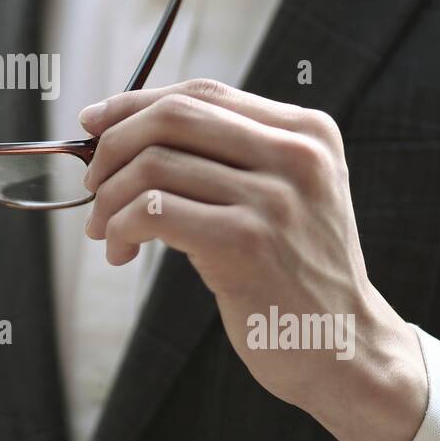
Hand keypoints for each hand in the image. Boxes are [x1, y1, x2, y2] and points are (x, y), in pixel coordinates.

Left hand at [79, 78, 426, 440]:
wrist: (346, 348)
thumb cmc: (296, 272)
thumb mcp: (287, 195)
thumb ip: (230, 155)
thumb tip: (124, 129)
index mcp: (306, 132)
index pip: (202, 92)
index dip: (136, 102)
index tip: (94, 122)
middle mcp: (296, 155)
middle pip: (173, 117)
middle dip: (114, 145)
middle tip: (94, 183)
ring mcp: (273, 198)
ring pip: (153, 165)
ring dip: (109, 199)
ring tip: (104, 230)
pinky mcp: (246, 243)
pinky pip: (152, 212)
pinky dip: (119, 228)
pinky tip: (121, 252)